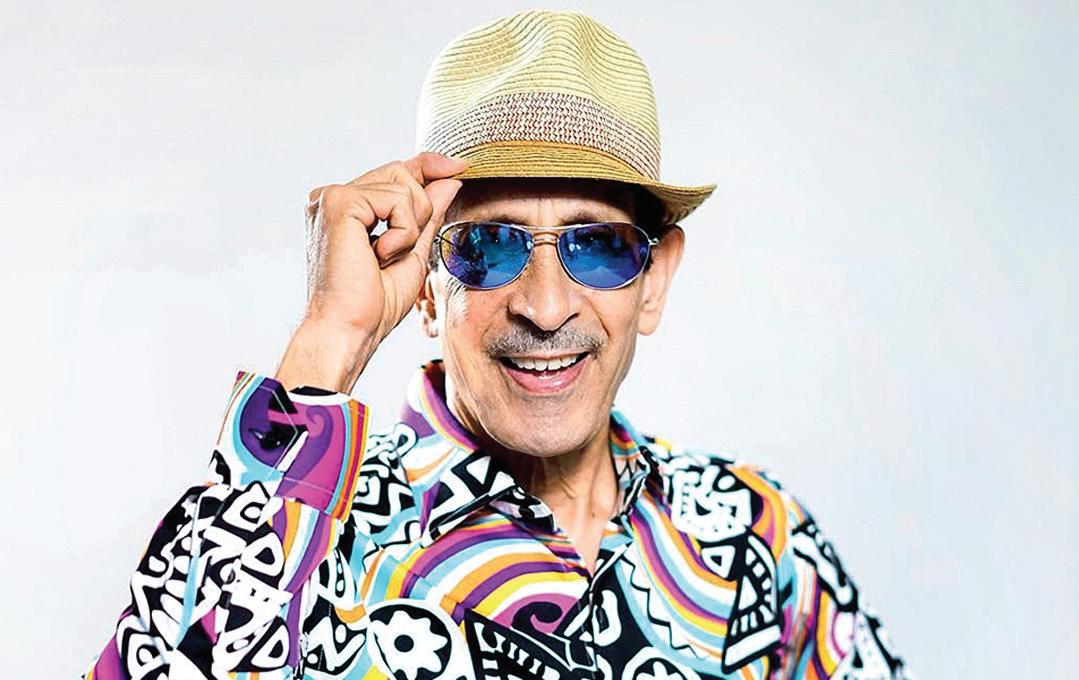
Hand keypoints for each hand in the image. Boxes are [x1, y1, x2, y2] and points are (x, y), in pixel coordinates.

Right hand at [275, 152, 466, 391]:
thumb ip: (428, 214)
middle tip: (401, 250)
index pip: (393, 172)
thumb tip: (451, 178)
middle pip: (401, 171)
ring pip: (403, 184)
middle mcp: (334, 197)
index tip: (461, 167)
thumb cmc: (374, 304)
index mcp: (347, 209)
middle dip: (420, 209)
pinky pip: (396, 199)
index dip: (429, 165)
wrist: (350, 329)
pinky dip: (402, 231)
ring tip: (385, 258)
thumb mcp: (412, 251)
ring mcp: (332, 197)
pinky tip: (380, 255)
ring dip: (410, 226)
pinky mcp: (338, 202)